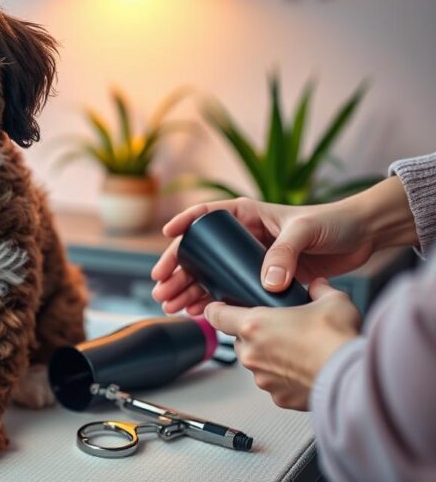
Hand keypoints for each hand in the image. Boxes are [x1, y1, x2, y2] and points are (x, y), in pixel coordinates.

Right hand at [150, 177, 414, 314]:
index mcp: (248, 214)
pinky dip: (212, 300)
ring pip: (211, 274)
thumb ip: (284, 254)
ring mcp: (252, 258)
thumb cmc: (333, 222)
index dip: (184, 224)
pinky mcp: (263, 278)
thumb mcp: (304, 231)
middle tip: (161, 287)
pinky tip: (196, 310)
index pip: (206, 215)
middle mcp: (244, 236)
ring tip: (172, 305)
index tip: (168, 237)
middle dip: (178, 271)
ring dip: (190, 289)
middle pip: (201, 252)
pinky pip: (230, 289)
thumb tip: (267, 283)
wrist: (362, 237)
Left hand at [204, 279, 360, 409]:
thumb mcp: (332, 300)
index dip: (216, 310)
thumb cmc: (338, 340)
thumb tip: (319, 286)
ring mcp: (263, 378)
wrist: (353, 378)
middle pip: (240, 340)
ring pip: (257, 363)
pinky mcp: (278, 397)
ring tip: (297, 350)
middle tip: (280, 330)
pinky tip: (305, 369)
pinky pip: (274, 384)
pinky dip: (285, 378)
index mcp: (254, 325)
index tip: (217, 308)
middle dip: (255, 334)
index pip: (216, 316)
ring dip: (270, 357)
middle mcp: (252, 353)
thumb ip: (320, 289)